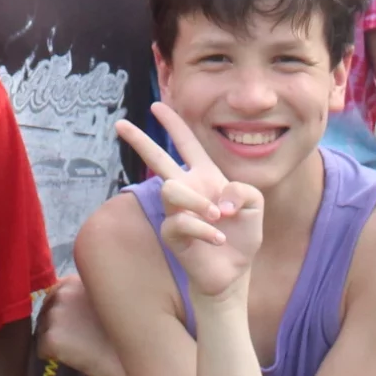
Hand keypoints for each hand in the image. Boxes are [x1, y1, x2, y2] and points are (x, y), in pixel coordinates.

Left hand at [36, 274, 128, 375]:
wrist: (138, 355)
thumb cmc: (126, 329)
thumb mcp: (107, 298)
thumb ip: (87, 294)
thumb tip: (71, 307)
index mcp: (74, 280)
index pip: (56, 294)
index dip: (65, 311)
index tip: (76, 323)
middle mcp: (62, 293)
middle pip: (46, 311)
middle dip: (57, 324)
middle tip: (77, 338)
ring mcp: (56, 314)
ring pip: (42, 329)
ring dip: (54, 338)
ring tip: (77, 348)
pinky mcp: (52, 338)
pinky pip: (41, 349)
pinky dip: (51, 356)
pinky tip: (71, 359)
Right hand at [116, 102, 261, 300]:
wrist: (234, 271)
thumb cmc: (242, 235)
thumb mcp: (255, 206)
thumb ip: (245, 191)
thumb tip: (219, 200)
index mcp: (205, 176)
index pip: (187, 144)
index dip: (173, 123)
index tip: (157, 104)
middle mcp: (186, 189)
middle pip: (157, 159)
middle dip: (138, 140)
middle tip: (120, 124)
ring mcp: (175, 211)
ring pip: (170, 189)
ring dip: (197, 202)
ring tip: (217, 216)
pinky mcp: (172, 234)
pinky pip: (179, 222)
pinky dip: (203, 229)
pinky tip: (218, 238)